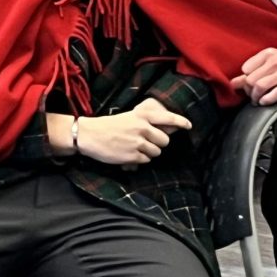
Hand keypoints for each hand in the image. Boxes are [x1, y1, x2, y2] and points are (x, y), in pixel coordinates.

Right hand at [74, 99, 191, 165]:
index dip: (180, 122)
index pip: (167, 118)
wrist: (88, 135)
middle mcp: (142, 128)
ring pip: (156, 152)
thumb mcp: (128, 118)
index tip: (188, 125)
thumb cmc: (108, 126)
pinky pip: (145, 161)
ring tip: (134, 148)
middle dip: (157, 143)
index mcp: (141, 116)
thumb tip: (166, 129)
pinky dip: (139, 160)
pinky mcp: (132, 156)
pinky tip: (128, 154)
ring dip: (148, 153)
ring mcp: (138, 142)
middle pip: (164, 141)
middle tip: (145, 142)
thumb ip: (145, 122)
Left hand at [233, 47, 276, 105]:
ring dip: (255, 97)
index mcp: (268, 54)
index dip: (245, 80)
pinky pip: (274, 93)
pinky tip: (265, 101)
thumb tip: (234, 83)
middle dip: (249, 91)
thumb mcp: (273, 63)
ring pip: (259, 86)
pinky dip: (266, 100)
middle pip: (251, 79)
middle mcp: (275, 62)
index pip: (246, 68)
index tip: (249, 86)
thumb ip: (254, 71)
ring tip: (257, 100)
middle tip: (252, 96)